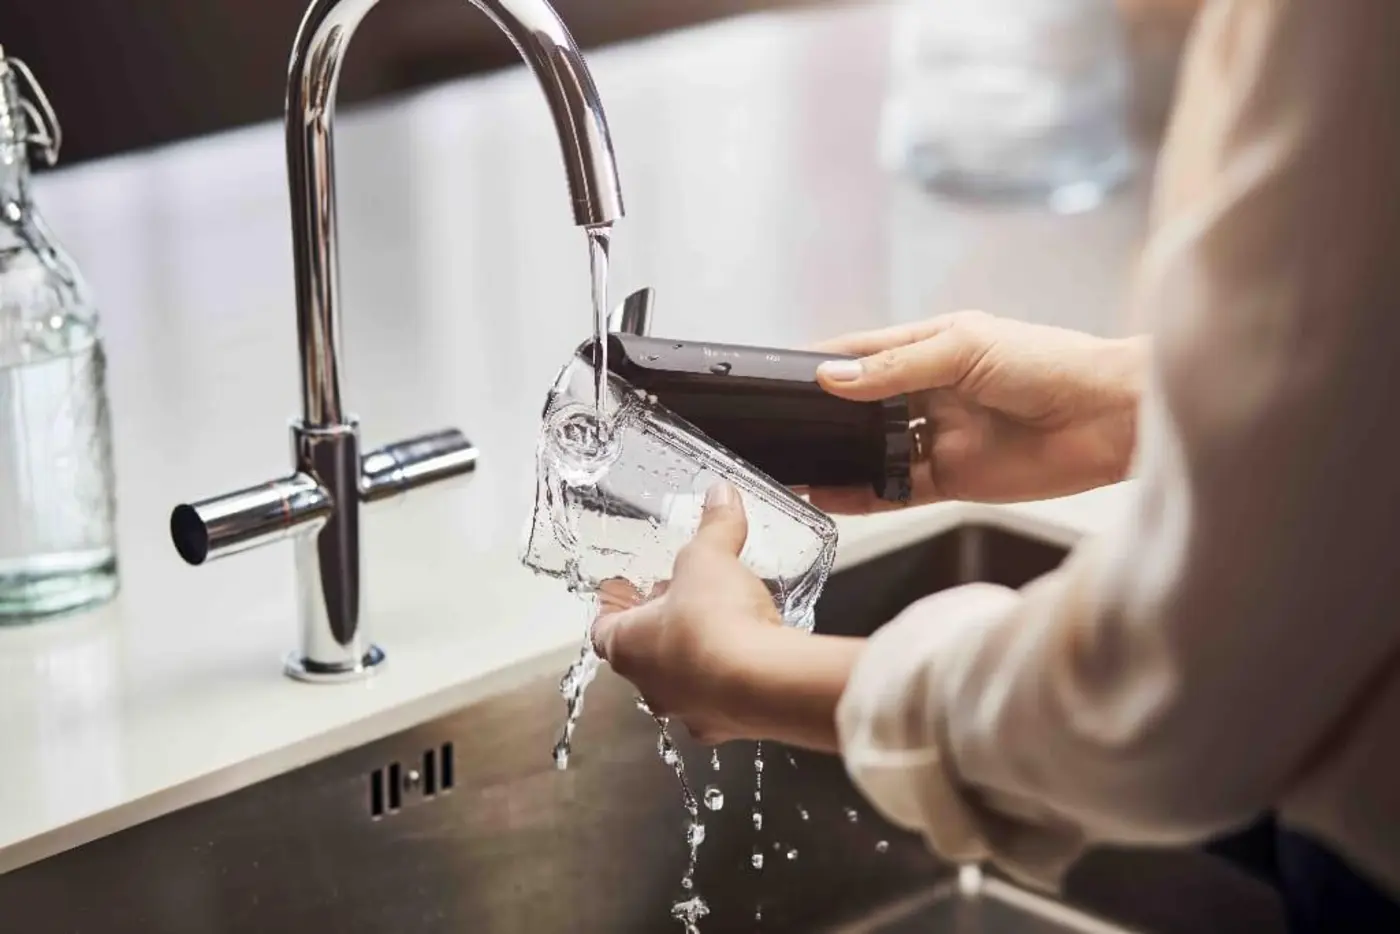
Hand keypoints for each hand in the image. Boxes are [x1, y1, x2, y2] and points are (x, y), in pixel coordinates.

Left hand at [592, 481, 862, 749]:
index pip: (603, 629)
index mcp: (627, 646)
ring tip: (720, 625)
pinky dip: (732, 679)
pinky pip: (724, 700)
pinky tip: (751, 656)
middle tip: (677, 600)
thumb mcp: (710, 556)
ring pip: (683, 682)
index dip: (613, 606)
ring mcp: (690, 712)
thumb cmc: (714, 621)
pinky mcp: (729, 726)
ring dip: (696, 657)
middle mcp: (651, 687)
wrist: (765, 682)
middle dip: (660, 628)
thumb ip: (714, 527)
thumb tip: (720, 495)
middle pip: (644, 656)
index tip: (622, 590)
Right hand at [812, 311, 1146, 512]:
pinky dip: (862, 496)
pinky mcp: (956, 479)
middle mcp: (932, 392)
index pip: (863, 353)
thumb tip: (832, 379)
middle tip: (778, 429)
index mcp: (933, 348)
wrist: (1112, 419)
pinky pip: (897, 490)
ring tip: (792, 468)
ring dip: (838, 459)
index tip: (779, 375)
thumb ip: (896, 369)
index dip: (822, 363)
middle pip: (863, 407)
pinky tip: (829, 496)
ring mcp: (942, 437)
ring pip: (874, 452)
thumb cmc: (1053, 364)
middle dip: (824, 417)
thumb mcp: (965, 349)